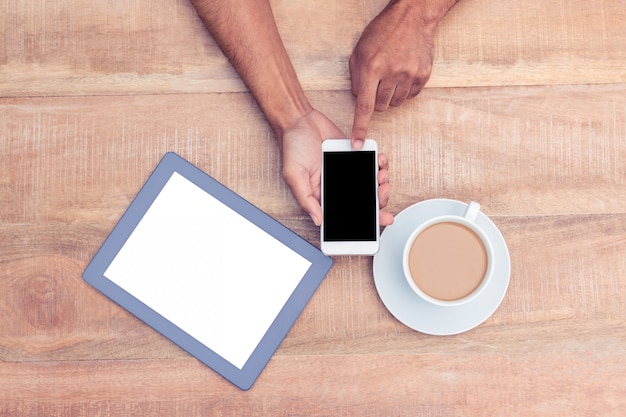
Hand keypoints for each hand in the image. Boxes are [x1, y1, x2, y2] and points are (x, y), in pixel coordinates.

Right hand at [279, 109, 393, 226]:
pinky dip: (379, 164)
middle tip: (383, 192)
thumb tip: (318, 220)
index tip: (380, 219)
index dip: (365, 220)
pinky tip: (380, 160)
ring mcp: (347, 172)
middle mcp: (337, 186)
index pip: (346, 214)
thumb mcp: (294, 175)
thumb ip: (306, 199)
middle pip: (364, 201)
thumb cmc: (293, 146)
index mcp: (323, 195)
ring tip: (381, 176)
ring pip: (371, 184)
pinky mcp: (354, 157)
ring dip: (381, 182)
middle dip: (379, 200)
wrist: (299, 120)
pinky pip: (371, 164)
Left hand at [349, 0, 444, 148]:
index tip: (357, 144)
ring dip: (390, 95)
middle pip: (380, 107)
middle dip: (376, 100)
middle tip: (378, 83)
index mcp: (371, 67)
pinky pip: (410, 96)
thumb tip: (360, 101)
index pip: (364, 106)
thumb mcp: (359, 52)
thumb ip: (356, 78)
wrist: (412, 17)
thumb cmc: (382, 33)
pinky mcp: (423, 75)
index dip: (359, 128)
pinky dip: (404, 90)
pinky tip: (403, 73)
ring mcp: (409, 75)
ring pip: (395, 103)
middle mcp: (391, 73)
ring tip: (391, 74)